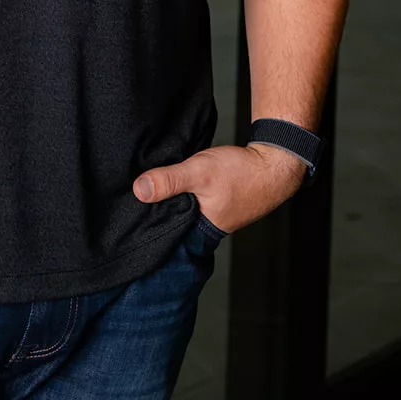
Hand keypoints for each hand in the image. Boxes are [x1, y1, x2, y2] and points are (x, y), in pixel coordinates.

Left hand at [132, 142, 306, 233]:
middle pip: (172, 223)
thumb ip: (170, 181)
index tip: (127, 218)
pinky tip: (173, 183)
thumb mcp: (199, 172)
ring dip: (170, 202)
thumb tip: (139, 190)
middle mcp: (205, 229)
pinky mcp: (215, 203)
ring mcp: (212, 217)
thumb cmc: (241, 172)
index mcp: (200, 231)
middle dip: (156, 213)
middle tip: (133, 200)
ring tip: (149, 191)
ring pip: (182, 211)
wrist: (272, 163)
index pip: (165, 236)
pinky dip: (183, 194)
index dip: (147, 226)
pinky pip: (192, 202)